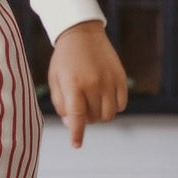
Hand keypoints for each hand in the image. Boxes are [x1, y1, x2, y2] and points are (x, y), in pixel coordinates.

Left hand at [46, 21, 128, 148]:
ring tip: (92, 103)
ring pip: (109, 115)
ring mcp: (109, 80)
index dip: (77, 133)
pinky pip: (121, 104)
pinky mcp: (121, 77)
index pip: (76, 116)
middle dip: (86, 119)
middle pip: (94, 118)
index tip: (76, 144)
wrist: (82, 34)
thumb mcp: (55, 80)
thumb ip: (61, 104)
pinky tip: (104, 97)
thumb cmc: (64, 60)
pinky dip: (113, 107)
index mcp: (73, 84)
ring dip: (100, 115)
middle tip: (80, 107)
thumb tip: (72, 124)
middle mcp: (93, 83)